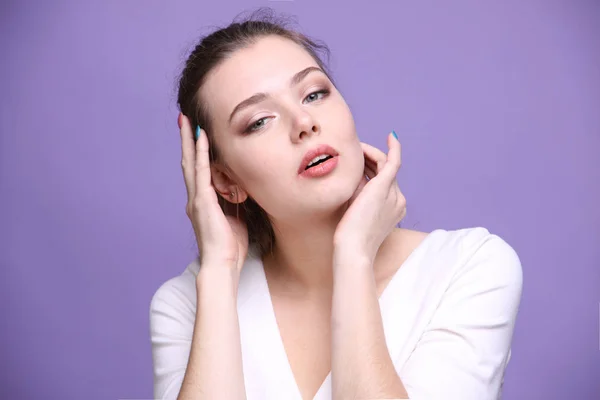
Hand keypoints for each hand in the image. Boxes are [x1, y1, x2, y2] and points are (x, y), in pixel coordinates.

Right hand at [179, 114, 248, 272]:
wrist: (222, 264)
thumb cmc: (230, 246)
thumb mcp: (237, 218)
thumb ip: (236, 202)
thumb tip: (245, 189)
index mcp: (203, 202)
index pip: (198, 170)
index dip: (196, 151)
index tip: (196, 133)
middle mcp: (195, 197)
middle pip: (189, 162)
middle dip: (187, 139)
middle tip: (184, 118)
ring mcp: (196, 198)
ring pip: (191, 162)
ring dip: (189, 140)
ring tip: (186, 120)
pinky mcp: (202, 201)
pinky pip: (201, 172)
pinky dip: (201, 153)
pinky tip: (201, 137)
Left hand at [334, 132, 406, 263]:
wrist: (353, 248)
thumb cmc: (349, 236)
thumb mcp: (355, 210)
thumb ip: (357, 192)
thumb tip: (350, 174)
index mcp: (393, 209)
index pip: (382, 181)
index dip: (368, 170)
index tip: (356, 166)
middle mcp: (398, 200)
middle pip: (384, 172)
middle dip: (368, 161)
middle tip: (352, 154)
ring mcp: (394, 194)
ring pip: (384, 165)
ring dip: (369, 155)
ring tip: (355, 149)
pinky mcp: (385, 187)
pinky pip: (393, 162)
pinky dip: (393, 148)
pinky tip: (391, 137)